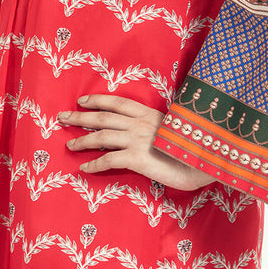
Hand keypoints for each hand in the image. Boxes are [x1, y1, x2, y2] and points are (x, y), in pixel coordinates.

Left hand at [58, 94, 214, 191]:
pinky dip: (94, 165)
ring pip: (100, 137)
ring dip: (82, 140)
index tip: (82, 100)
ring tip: (69, 145)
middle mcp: (139, 123)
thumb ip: (157, 127)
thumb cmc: (192, 149)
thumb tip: (147, 131)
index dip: (98, 99)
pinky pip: (108, 161)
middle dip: (80, 117)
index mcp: (149, 114)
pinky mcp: (136, 158)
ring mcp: (136, 140)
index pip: (117, 102)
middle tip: (62, 118)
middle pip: (102, 117)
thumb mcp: (173, 130)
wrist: (204, 162)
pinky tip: (84, 169)